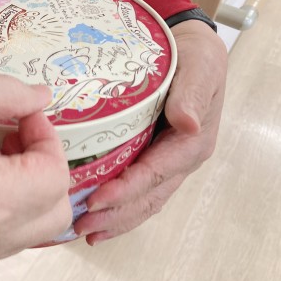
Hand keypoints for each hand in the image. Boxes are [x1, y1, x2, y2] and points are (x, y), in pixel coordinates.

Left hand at [73, 20, 227, 244]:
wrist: (188, 48)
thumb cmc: (192, 56)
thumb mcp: (199, 67)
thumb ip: (192, 93)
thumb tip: (188, 122)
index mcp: (192, 143)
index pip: (155, 174)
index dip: (126, 191)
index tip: (96, 200)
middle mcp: (181, 159)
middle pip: (148, 197)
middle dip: (115, 215)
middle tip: (81, 227)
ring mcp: (168, 161)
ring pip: (143, 200)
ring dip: (115, 218)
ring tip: (85, 232)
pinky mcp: (154, 157)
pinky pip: (138, 189)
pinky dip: (119, 206)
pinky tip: (98, 216)